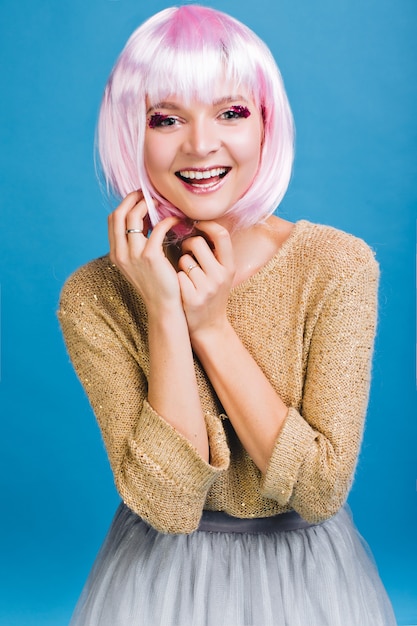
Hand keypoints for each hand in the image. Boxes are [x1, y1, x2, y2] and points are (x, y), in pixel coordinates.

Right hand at [108, 191, 181, 314]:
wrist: (163, 306)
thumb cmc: (156, 284)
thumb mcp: (140, 263)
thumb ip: (138, 243)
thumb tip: (146, 220)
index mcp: (116, 254)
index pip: (113, 220)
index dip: (125, 205)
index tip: (139, 198)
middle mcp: (120, 253)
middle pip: (118, 214)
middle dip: (132, 199)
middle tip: (148, 194)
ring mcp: (133, 255)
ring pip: (134, 217)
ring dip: (148, 206)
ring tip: (162, 204)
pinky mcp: (150, 256)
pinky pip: (157, 228)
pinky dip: (167, 220)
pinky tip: (176, 220)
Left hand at [177, 221, 235, 339]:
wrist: (209, 327)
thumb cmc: (212, 295)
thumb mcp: (222, 274)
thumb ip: (215, 253)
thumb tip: (199, 224)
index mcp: (229, 267)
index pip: (221, 235)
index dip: (207, 225)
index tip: (197, 224)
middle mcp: (220, 276)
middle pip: (197, 243)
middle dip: (187, 244)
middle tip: (186, 252)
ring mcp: (206, 288)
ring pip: (184, 259)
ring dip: (181, 264)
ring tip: (186, 275)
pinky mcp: (192, 298)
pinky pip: (177, 275)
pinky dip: (176, 278)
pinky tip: (181, 287)